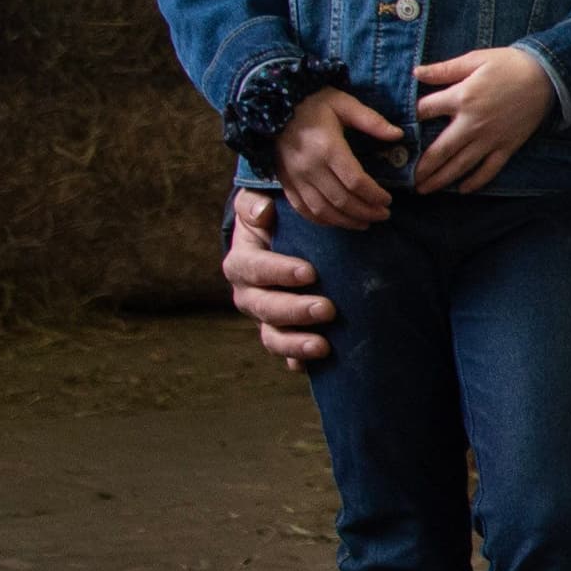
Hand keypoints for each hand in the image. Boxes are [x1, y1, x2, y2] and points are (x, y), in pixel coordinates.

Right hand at [222, 189, 337, 369]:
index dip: (278, 272)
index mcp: (242, 263)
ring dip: (296, 344)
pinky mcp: (284, 334)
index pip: (253, 269)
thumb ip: (254, 205)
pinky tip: (318, 365)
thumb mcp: (260, 206)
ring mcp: (266, 318)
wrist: (284, 243)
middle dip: (294, 311)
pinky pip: (287, 354)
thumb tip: (262, 212)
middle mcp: (249, 294)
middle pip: (264, 308)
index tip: (309, 272)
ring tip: (324, 346)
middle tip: (328, 308)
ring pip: (272, 337)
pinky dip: (299, 361)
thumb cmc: (275, 222)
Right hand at [273, 87, 399, 229]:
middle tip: (384, 214)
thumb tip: (398, 134)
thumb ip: (371, 121)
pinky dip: (322, 220)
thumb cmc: (312, 103)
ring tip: (366, 222)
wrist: (271, 105)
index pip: (356, 182)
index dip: (375, 195)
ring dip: (347, 221)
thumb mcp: (344, 104)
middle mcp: (310, 168)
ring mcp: (295, 178)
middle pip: (342, 200)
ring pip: (323, 210)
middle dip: (367, 211)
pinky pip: (304, 209)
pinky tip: (338, 221)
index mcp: (328, 148)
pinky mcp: (285, 183)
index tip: (388, 200)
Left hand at [412, 46, 554, 192]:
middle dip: (422, 167)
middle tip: (408, 179)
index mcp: (461, 97)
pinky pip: (489, 170)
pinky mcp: (507, 147)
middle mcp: (472, 123)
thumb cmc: (509, 64)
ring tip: (425, 190)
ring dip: (441, 179)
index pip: (425, 112)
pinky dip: (475, 182)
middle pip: (439, 150)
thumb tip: (415, 73)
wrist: (548, 76)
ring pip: (460, 165)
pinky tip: (462, 190)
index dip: (410, 118)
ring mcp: (490, 138)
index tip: (402, 128)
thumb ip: (444, 69)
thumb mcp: (475, 59)